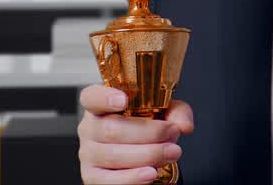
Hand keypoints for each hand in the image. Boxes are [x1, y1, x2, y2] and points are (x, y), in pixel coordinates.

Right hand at [77, 85, 194, 183]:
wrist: (142, 154)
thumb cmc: (147, 126)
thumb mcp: (164, 111)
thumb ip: (176, 112)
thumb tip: (184, 126)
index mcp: (100, 106)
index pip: (92, 97)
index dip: (104, 98)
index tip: (123, 100)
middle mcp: (90, 128)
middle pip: (112, 129)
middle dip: (149, 133)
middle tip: (173, 133)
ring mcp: (88, 154)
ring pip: (113, 155)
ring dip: (148, 155)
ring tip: (171, 152)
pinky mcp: (93, 177)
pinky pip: (110, 180)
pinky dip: (132, 178)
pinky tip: (150, 173)